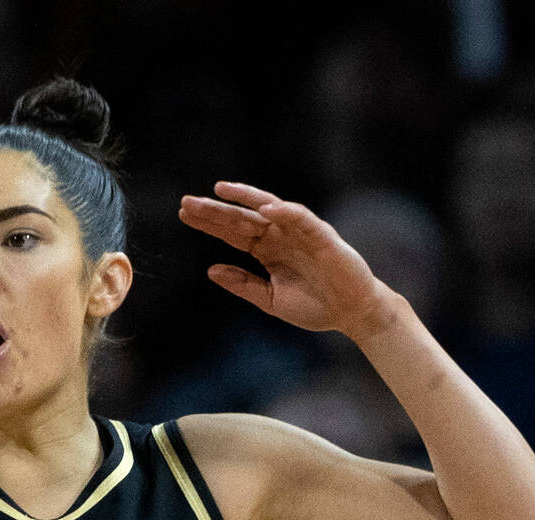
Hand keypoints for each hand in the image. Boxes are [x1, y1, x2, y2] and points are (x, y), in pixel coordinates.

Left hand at [179, 182, 393, 339]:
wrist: (351, 314)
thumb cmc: (314, 305)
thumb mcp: (269, 299)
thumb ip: (243, 284)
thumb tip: (210, 271)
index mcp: (267, 251)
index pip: (232, 233)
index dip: (209, 223)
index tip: (184, 215)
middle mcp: (280, 237)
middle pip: (242, 218)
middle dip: (215, 210)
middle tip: (186, 202)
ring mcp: (300, 234)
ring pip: (268, 209)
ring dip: (244, 198)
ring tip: (220, 189)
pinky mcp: (322, 236)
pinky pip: (301, 219)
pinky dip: (284, 212)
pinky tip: (263, 209)